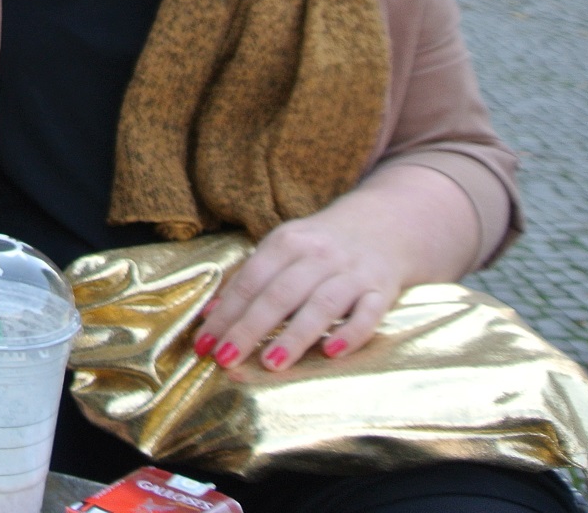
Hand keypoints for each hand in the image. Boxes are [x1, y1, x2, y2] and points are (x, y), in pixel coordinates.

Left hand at [190, 214, 400, 372]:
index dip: (225, 314)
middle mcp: (319, 255)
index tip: (204, 344)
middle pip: (280, 294)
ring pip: (322, 305)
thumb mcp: (281, 250)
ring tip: (270, 363)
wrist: (384, 225)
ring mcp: (352, 272)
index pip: (250, 281)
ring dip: (295, 335)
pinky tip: (332, 353)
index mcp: (287, 242)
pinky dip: (351, 333)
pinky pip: (368, 314)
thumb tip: (210, 315)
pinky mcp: (382, 290)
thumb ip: (248, 280)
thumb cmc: (319, 246)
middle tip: (226, 358)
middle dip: (250, 328)